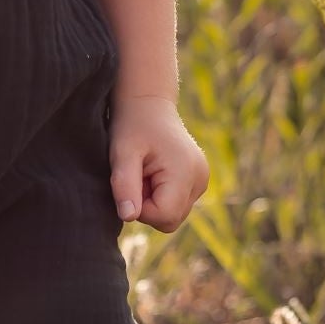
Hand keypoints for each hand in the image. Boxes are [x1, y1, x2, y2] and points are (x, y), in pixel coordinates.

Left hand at [108, 94, 208, 231]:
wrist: (148, 103)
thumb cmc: (133, 125)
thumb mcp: (122, 153)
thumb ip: (124, 185)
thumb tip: (128, 217)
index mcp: (186, 172)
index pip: (164, 216)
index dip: (140, 209)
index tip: (131, 183)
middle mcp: (200, 179)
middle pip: (170, 220)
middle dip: (147, 206)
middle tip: (136, 177)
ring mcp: (202, 180)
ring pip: (174, 214)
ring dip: (154, 201)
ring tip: (145, 172)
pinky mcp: (198, 180)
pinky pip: (177, 204)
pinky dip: (162, 196)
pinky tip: (153, 173)